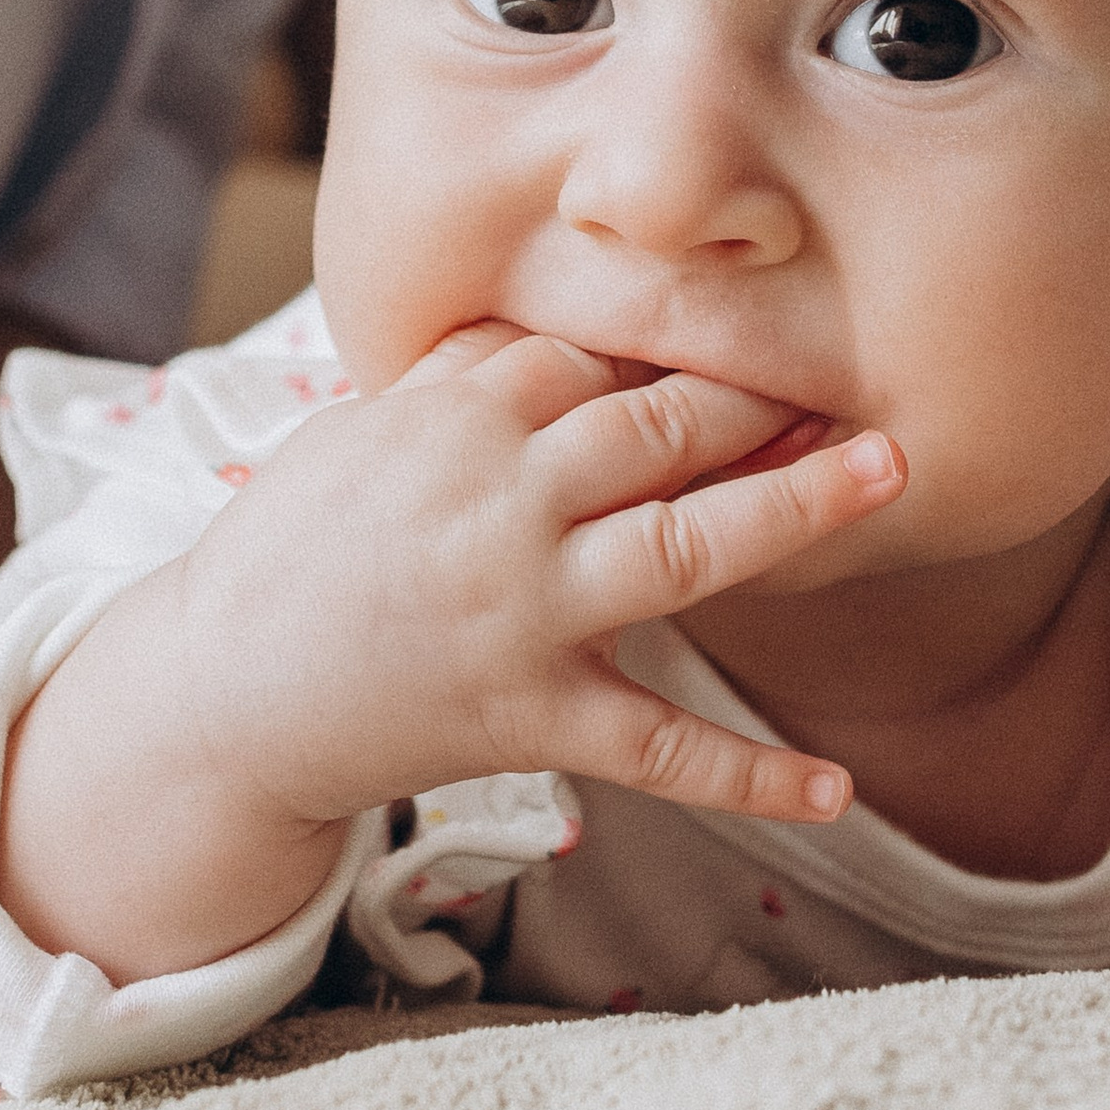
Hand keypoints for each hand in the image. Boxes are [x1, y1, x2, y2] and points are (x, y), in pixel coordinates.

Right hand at [0, 325, 908, 979]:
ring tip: (891, 470)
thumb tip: (550, 322)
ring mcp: (522, 609)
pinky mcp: (529, 715)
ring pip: (682, 548)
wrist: (218, 694)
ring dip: (795, 508)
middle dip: (762, 398)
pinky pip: (658, 746)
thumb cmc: (294, 546)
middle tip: (861, 373)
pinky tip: (836, 786)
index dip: (682, 345)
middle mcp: (500, 500)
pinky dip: (750, 775)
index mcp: (456, 416)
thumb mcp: (364, 428)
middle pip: (657, 427)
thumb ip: (464, 376)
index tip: (759, 331)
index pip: (596, 357)